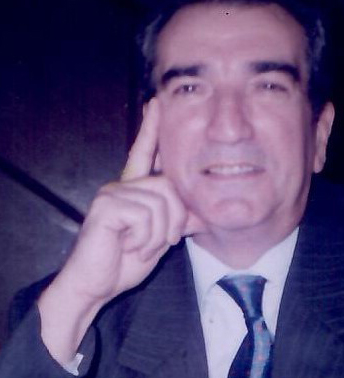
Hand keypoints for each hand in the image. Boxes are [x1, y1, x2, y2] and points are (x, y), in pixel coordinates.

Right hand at [38, 97, 203, 363]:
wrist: (96, 284)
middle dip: (173, 222)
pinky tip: (128, 245)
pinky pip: (146, 215)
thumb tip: (204, 214)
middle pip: (170, 187)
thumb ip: (177, 221)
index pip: (143, 152)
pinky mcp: (107, 205)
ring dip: (157, 235)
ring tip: (138, 246)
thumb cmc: (125, 261)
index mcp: (134, 190)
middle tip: (157, 242)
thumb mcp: (159, 238)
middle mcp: (122, 185)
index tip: (156, 102)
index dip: (151, 128)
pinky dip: (145, 238)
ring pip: (161, 203)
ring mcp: (113, 193)